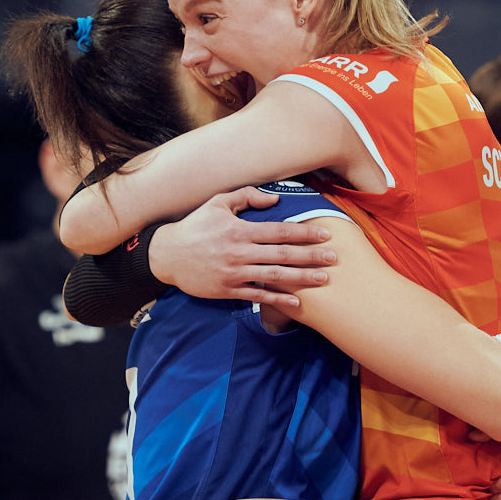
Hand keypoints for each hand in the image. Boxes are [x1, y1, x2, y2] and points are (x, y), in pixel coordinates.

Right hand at [148, 188, 335, 312]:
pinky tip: (297, 302)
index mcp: (239, 229)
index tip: (325, 233)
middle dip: (310, 256)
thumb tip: (275, 199)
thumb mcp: (217, 203)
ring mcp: (234, 273)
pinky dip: (278, 299)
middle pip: (282, 255)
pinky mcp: (227, 290)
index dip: (303, 233)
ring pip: (273, 277)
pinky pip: (257, 295)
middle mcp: (239, 252)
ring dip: (301, 278)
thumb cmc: (195, 226)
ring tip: (323, 279)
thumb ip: (246, 197)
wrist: (167, 255)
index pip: (278, 231)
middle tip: (333, 258)